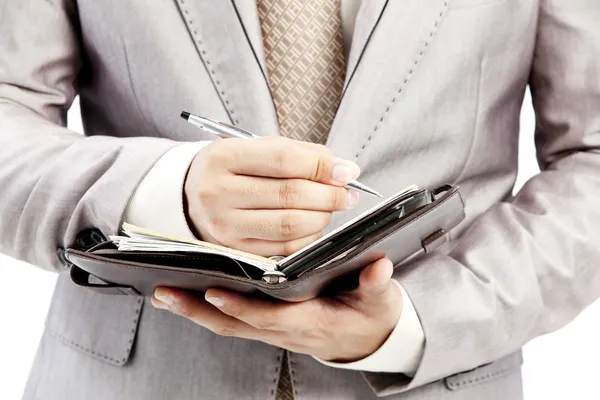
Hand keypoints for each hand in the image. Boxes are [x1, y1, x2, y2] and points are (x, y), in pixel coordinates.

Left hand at [151, 258, 401, 361]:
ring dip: (194, 311)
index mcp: (310, 323)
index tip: (215, 290)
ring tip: (163, 293)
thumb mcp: (380, 302)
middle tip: (164, 293)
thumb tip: (379, 267)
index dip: (242, 307)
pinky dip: (207, 311)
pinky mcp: (266, 325)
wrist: (366, 339)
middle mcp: (284, 331)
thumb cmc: (370, 317)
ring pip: (227, 325)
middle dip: (198, 310)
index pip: (269, 317)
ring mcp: (272, 331)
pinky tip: (188, 296)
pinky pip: (231, 322)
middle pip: (234, 325)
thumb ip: (377, 285)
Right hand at [184, 137, 360, 255]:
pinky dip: (308, 237)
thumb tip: (343, 170)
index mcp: (224, 157)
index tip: (347, 171)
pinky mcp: (234, 250)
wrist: (191, 197)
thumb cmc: (235, 169)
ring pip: (289, 224)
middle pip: (289, 195)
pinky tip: (313, 225)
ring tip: (330, 207)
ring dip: (322, 217)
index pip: (284, 160)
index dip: (322, 167)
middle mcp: (218, 192)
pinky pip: (284, 248)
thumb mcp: (257, 149)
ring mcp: (224, 225)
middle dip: (329, 195)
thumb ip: (299, 154)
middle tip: (346, 193)